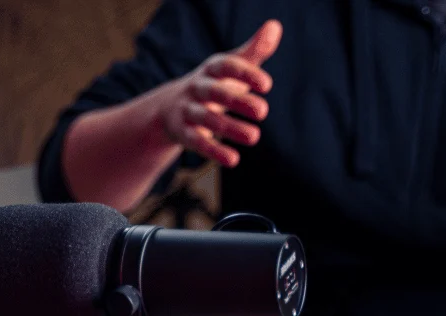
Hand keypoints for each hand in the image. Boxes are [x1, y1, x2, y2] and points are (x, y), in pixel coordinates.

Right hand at [158, 19, 282, 167]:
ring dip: (230, 129)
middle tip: (263, 112)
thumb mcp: (231, 66)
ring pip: (207, 120)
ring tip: (254, 137)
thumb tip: (275, 26)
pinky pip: (197, 142)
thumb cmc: (213, 84)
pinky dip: (214, 151)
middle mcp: (197, 88)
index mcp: (211, 69)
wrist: (170, 107)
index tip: (267, 85)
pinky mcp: (183, 133)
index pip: (226, 67)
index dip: (246, 74)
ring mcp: (188, 111)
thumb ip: (254, 50)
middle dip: (238, 102)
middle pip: (216, 93)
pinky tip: (233, 160)